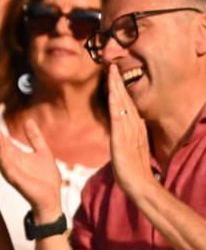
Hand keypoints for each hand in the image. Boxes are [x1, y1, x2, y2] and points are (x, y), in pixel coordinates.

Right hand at [0, 104, 62, 220]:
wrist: (51, 198)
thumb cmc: (46, 178)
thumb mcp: (42, 152)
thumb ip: (34, 137)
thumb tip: (28, 121)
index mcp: (12, 153)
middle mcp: (6, 159)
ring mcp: (8, 168)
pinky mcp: (14, 177)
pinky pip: (5, 163)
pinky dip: (1, 152)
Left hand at [107, 64, 154, 198]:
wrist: (139, 182)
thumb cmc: (134, 170)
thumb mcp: (131, 148)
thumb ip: (131, 137)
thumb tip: (132, 128)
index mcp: (136, 127)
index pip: (128, 104)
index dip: (121, 90)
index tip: (114, 77)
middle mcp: (135, 125)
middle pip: (126, 99)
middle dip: (118, 82)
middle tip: (111, 66)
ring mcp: (130, 130)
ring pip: (122, 103)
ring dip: (116, 86)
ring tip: (110, 72)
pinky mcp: (122, 136)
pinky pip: (118, 115)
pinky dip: (115, 102)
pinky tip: (111, 92)